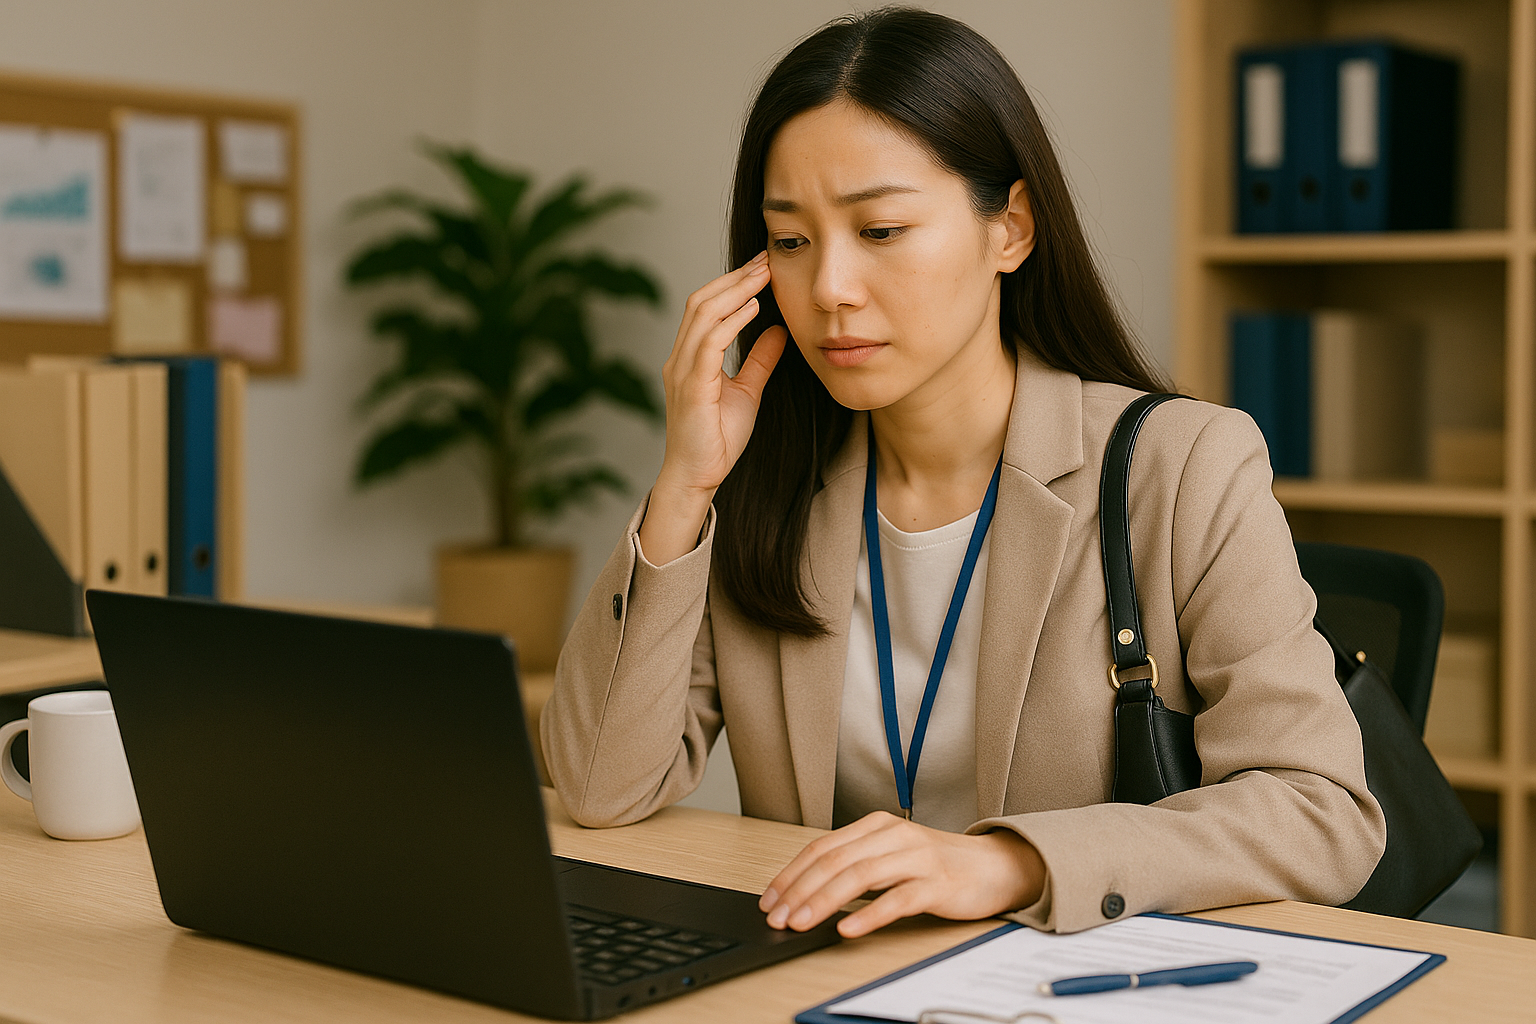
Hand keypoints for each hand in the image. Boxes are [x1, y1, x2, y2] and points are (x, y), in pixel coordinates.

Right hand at [639, 252, 787, 563]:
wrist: (698, 477)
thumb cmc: (717, 440)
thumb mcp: (747, 391)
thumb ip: (759, 360)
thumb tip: (777, 329)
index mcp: (689, 358)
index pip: (706, 307)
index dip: (733, 283)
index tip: (763, 266)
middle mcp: (680, 358)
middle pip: (701, 300)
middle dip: (735, 277)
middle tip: (766, 259)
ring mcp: (681, 370)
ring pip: (702, 314)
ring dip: (735, 290)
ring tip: (763, 274)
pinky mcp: (691, 386)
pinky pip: (709, 342)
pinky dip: (731, 320)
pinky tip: (753, 308)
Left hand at [758, 812, 1045, 938]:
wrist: (995, 867)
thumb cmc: (938, 864)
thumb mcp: (891, 854)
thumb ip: (856, 864)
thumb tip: (808, 891)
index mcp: (877, 826)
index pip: (823, 847)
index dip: (792, 873)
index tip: (770, 898)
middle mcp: (894, 836)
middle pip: (835, 860)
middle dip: (800, 890)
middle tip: (777, 917)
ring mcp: (917, 858)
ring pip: (860, 876)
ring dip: (824, 902)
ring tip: (801, 923)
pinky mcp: (937, 884)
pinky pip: (897, 899)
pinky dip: (868, 915)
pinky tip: (848, 929)